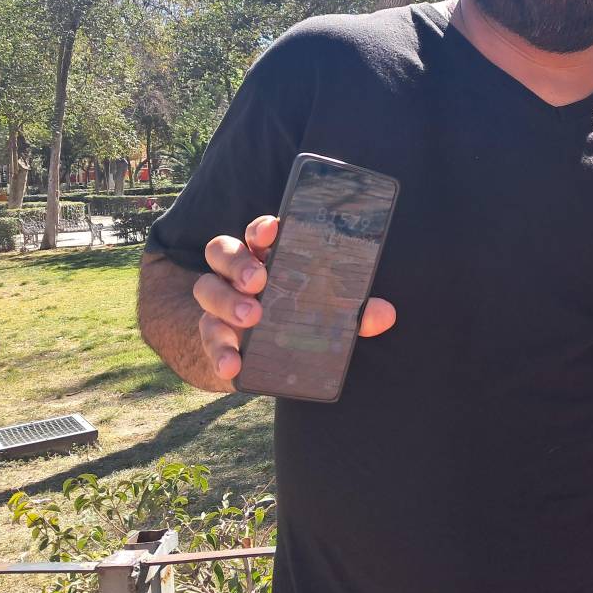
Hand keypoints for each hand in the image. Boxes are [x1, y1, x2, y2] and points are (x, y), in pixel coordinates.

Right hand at [192, 214, 397, 387]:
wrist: (265, 360)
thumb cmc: (300, 319)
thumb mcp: (329, 314)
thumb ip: (354, 313)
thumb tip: (386, 314)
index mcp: (267, 257)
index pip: (258, 232)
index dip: (262, 228)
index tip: (274, 230)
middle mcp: (237, 274)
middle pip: (221, 250)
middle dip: (238, 262)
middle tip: (259, 280)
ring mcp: (220, 303)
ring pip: (206, 288)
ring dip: (226, 301)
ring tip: (251, 317)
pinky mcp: (213, 335)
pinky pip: (207, 339)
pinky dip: (219, 352)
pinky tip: (232, 365)